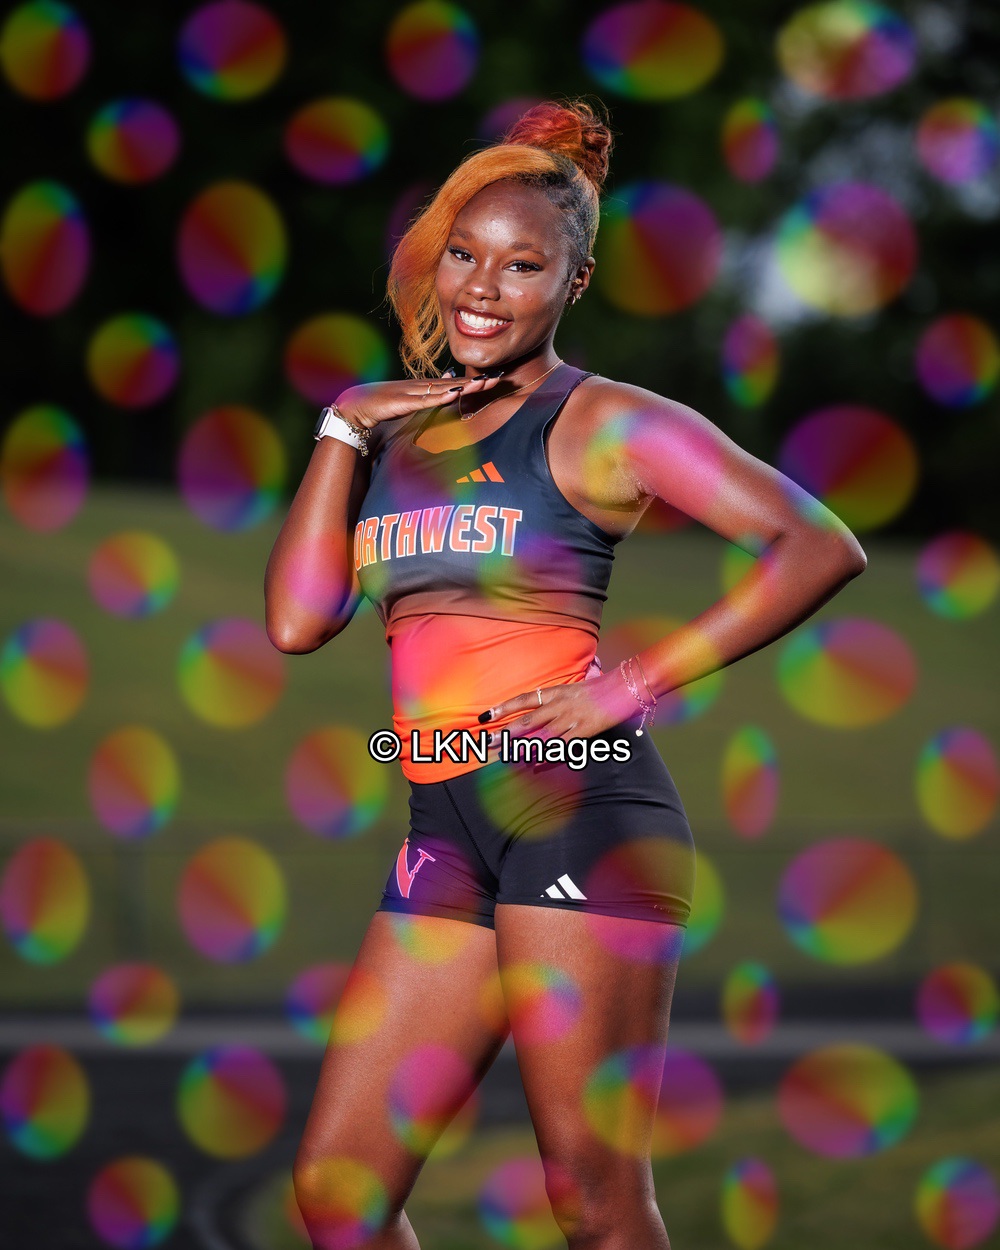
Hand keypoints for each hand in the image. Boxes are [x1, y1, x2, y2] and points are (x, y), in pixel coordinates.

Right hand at [335, 366, 502, 430]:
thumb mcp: (411, 402)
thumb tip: (450, 388)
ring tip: (484, 383)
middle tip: (500, 378)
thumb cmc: (383, 405)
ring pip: (444, 389)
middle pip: (455, 383)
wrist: (357, 405)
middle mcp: (423, 387)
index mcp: (425, 388)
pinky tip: (454, 394)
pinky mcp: (404, 401)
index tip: (495, 379)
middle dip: (478, 381)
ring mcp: (414, 393)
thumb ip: (431, 398)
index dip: (475, 382)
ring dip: (465, 386)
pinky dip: (440, 397)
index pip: (455, 384)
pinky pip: (426, 400)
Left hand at [478, 668, 641, 746]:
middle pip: (527, 720)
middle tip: (490, 742)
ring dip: (523, 746)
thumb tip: (539, 704)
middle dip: (507, 732)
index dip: (504, 708)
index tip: (486, 716)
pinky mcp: (583, 730)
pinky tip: (535, 764)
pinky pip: (562, 746)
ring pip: (541, 735)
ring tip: (506, 755)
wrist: (623, 688)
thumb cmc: (599, 688)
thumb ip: (556, 697)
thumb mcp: (573, 687)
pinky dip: (547, 756)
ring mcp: (570, 718)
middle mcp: (559, 704)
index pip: (523, 700)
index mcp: (555, 692)